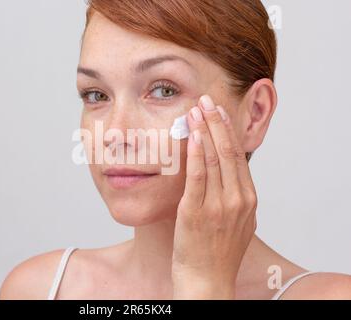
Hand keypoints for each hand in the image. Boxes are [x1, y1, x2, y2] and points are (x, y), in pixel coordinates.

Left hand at [171, 95, 257, 299]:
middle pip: (228, 151)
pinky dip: (194, 154)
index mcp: (248, 199)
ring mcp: (218, 206)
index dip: (227, 131)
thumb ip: (234, 196)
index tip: (218, 111)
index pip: (238, 156)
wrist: (207, 281)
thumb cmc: (218, 252)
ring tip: (195, 110)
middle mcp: (237, 199)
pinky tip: (189, 136)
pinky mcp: (196, 213)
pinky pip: (197, 177)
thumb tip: (225, 172)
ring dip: (203, 130)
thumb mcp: (237, 222)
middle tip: (206, 100)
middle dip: (216, 122)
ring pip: (213, 159)